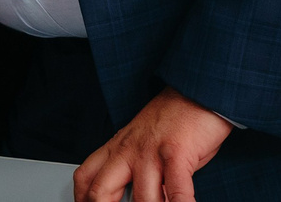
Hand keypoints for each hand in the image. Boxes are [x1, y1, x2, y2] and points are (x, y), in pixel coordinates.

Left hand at [75, 87, 230, 201]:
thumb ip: (136, 170)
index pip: (85, 178)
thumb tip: (137, 200)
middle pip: (100, 192)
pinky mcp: (176, 152)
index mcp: (118, 147)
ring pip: (142, 199)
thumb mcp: (144, 141)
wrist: (198, 89)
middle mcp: (129, 150)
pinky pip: (176, 191)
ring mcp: (150, 151)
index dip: (83, 201)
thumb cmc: (175, 118)